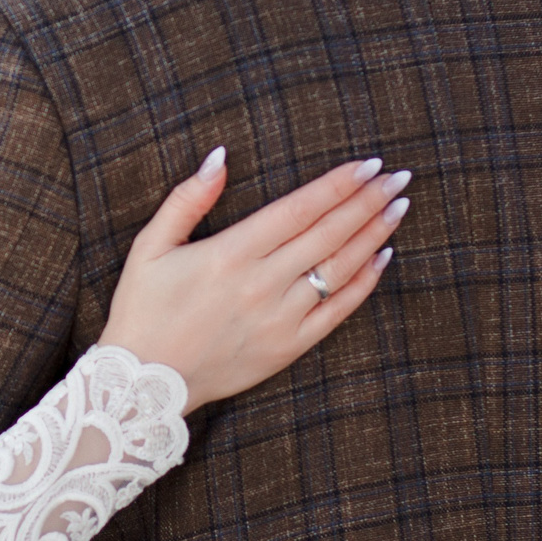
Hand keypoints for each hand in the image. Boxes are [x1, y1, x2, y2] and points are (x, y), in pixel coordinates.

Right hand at [98, 148, 409, 409]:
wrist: (144, 384)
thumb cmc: (143, 310)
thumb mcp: (150, 246)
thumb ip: (187, 198)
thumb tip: (220, 156)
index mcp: (229, 253)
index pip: (298, 208)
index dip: (337, 184)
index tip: (368, 164)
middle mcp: (261, 283)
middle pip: (328, 233)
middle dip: (367, 201)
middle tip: (398, 177)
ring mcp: (279, 318)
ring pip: (338, 268)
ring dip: (373, 234)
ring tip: (398, 207)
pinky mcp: (287, 347)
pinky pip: (337, 312)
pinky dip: (364, 283)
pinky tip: (383, 257)